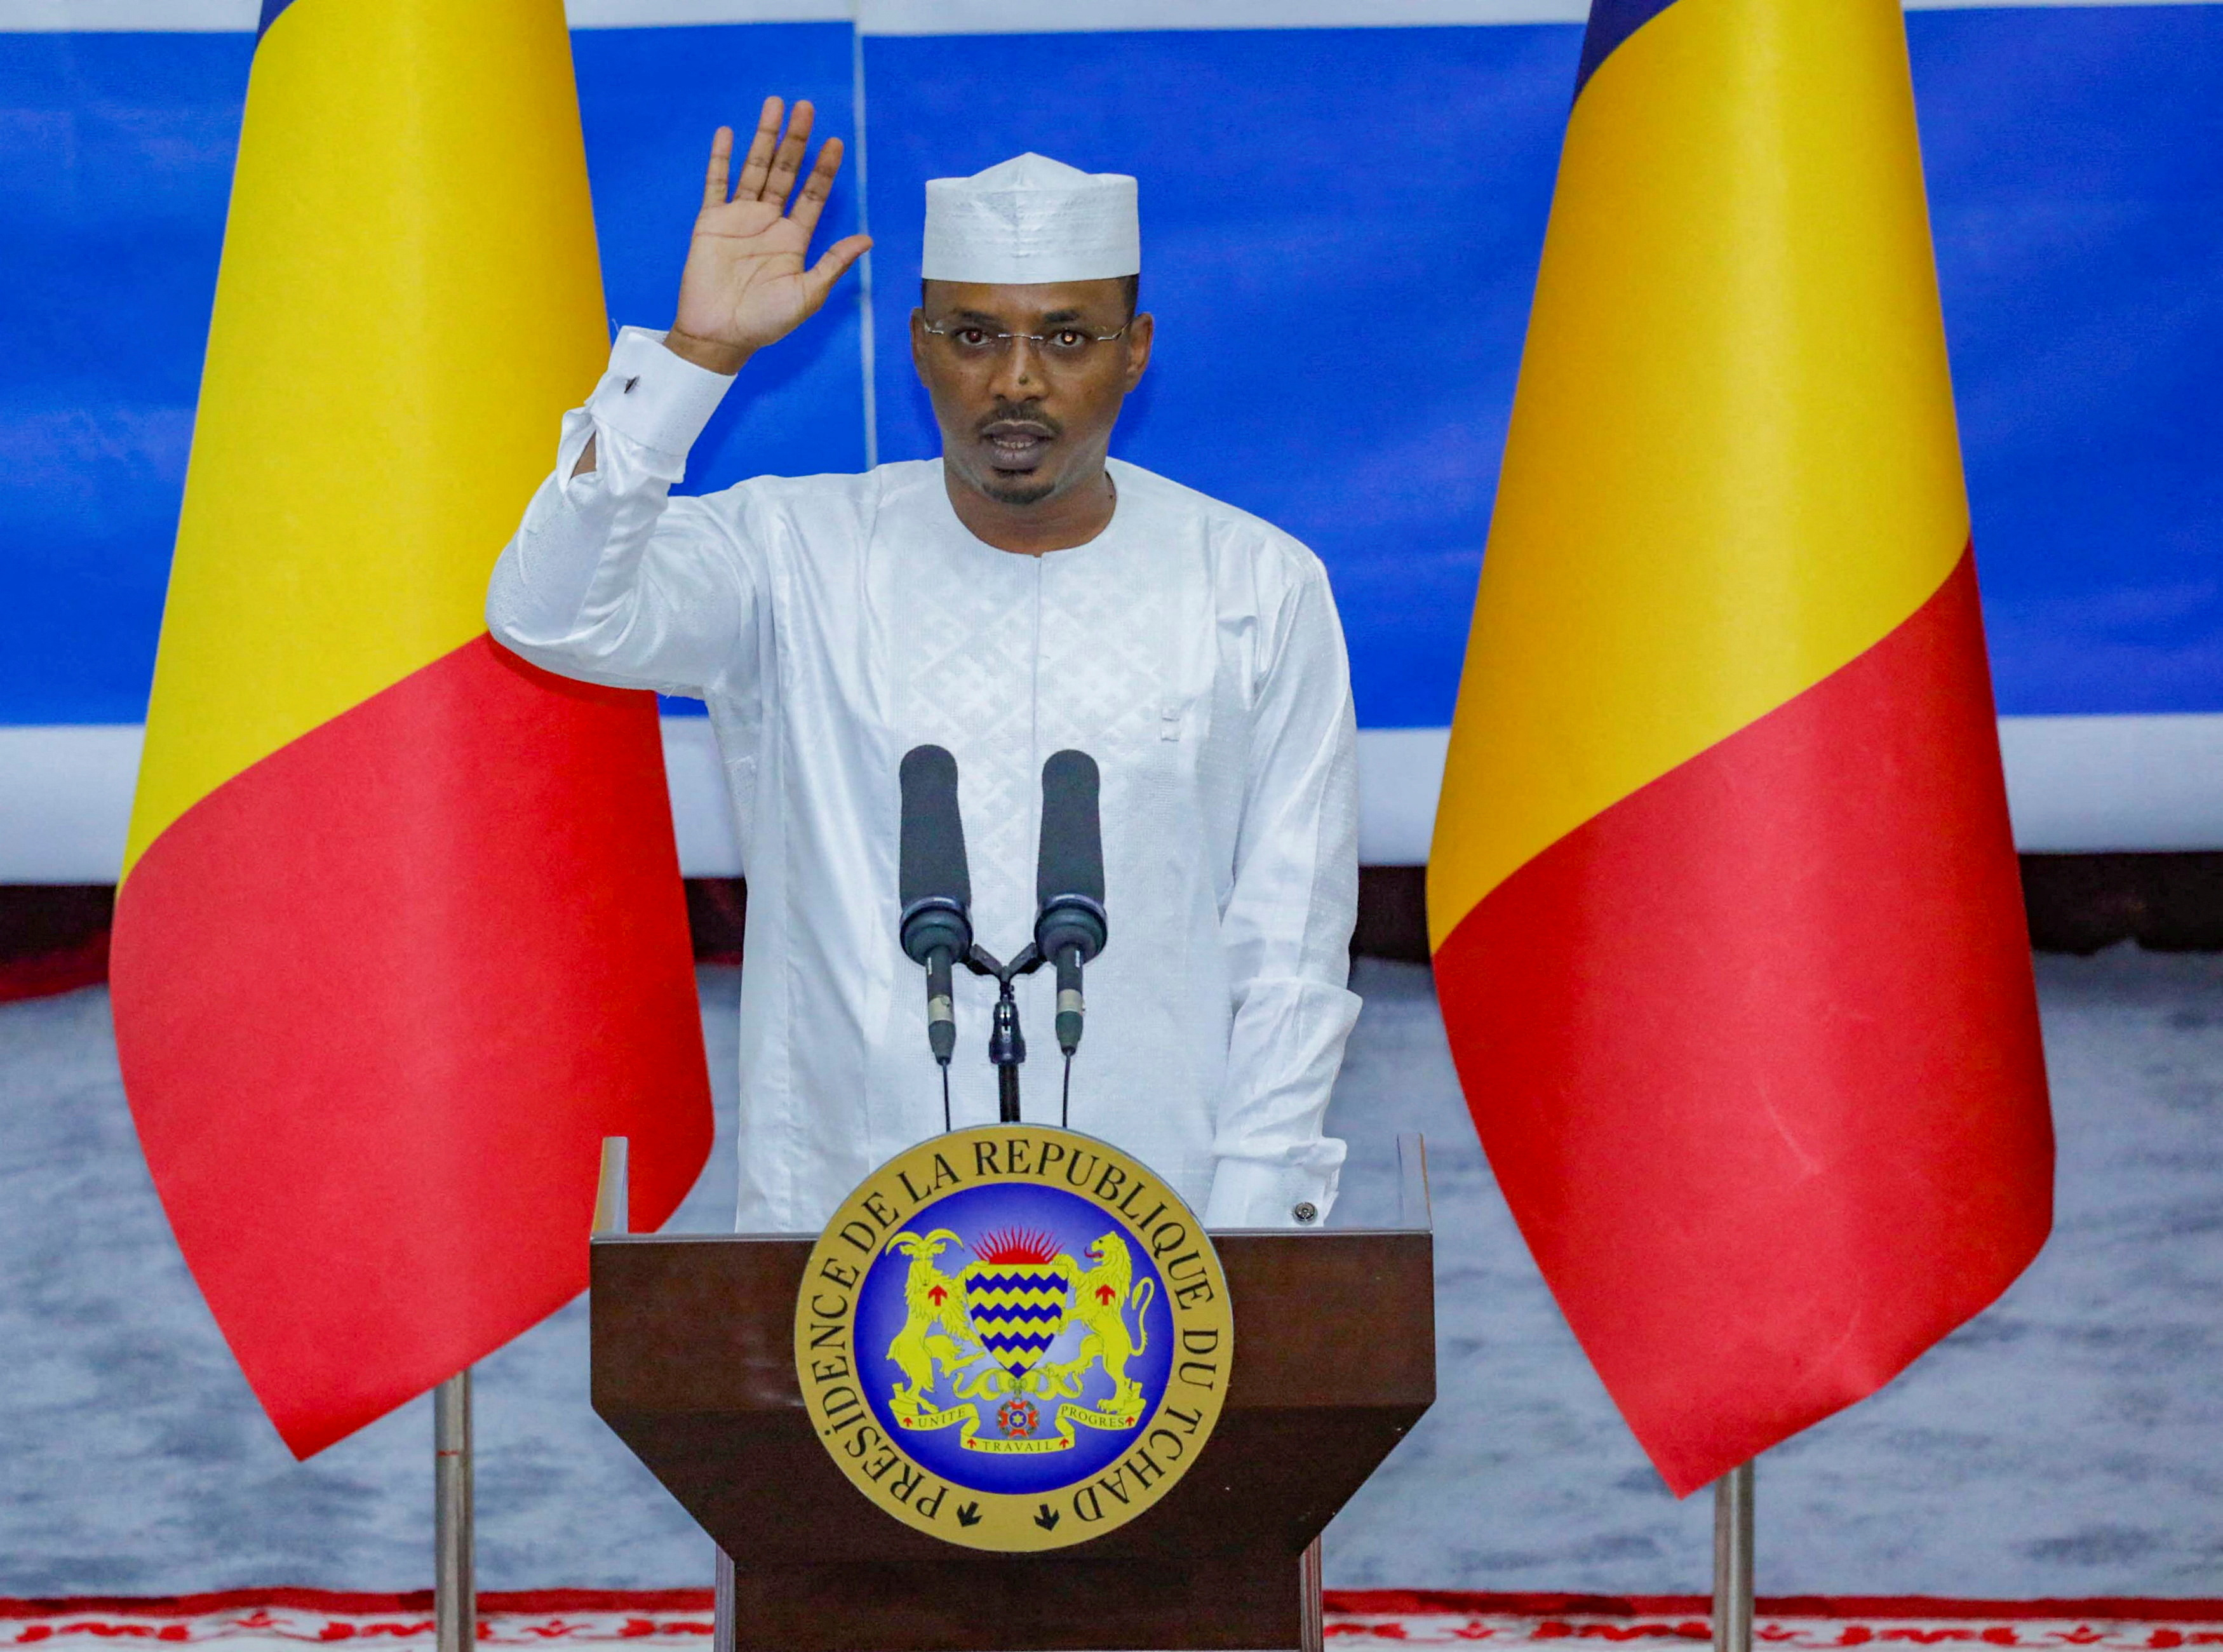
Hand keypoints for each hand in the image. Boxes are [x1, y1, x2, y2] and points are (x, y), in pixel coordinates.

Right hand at [667, 97, 871, 373]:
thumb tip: (867, 239)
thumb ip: (834, 263)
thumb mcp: (808, 295)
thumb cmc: (766, 323)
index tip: (836, 142)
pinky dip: (721, 158)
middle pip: (785, 171)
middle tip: (806, 107)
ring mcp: (739, 218)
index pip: (813, 194)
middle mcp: (769, 222)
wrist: (720, 335)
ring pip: (754, 168)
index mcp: (794, 239)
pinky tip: (729, 133)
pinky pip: (716, 183)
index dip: (824, 168)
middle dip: (796, 140)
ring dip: (764, 136)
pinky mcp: (711, 222)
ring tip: (774, 105)